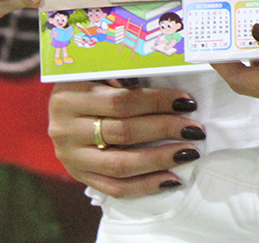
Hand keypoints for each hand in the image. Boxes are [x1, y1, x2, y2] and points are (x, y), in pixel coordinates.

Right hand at [49, 80, 204, 197]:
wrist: (63, 110)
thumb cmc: (91, 83)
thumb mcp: (98, 70)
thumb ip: (123, 73)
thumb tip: (166, 73)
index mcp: (70, 96)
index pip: (121, 102)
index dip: (157, 102)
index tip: (187, 102)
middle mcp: (65, 129)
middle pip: (122, 132)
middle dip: (164, 130)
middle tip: (195, 130)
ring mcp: (71, 156)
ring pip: (120, 165)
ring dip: (159, 160)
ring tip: (189, 153)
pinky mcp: (79, 176)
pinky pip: (114, 188)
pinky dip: (145, 186)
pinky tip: (171, 180)